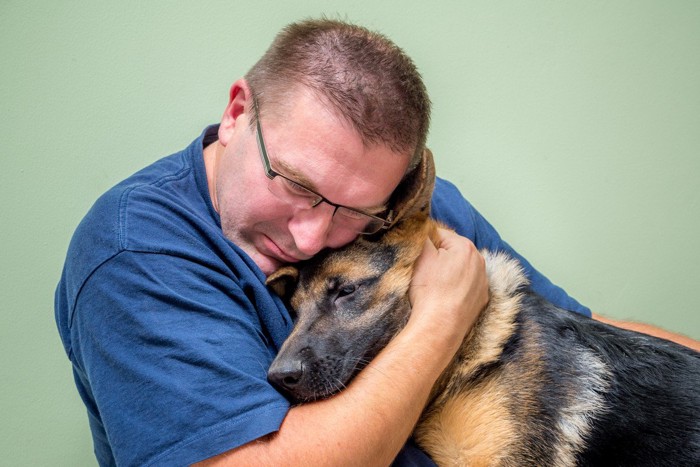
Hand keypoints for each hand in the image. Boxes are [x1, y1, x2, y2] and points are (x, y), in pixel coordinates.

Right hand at [408, 228, 488, 353]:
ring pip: (460, 269)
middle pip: (452, 252)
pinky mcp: (481, 300)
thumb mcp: (420, 256)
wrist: (439, 327)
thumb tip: (423, 230)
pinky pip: (465, 287)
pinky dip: (456, 289)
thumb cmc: (430, 291)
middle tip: (425, 272)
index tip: (418, 257)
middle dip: (439, 258)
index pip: (440, 234)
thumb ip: (423, 236)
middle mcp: (479, 262)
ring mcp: (482, 282)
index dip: (425, 244)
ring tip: (434, 286)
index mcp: (465, 247)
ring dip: (448, 273)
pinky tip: (444, 296)